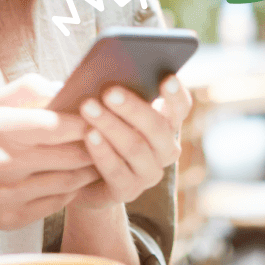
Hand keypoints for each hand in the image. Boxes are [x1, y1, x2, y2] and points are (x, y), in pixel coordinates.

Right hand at [0, 75, 96, 231]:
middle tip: (108, 138)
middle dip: (94, 146)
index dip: (83, 122)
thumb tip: (62, 86)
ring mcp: (7, 193)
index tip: (98, 116)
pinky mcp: (12, 217)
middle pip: (69, 155)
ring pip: (68, 181)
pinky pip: (57, 203)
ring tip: (100, 157)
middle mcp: (2, 162)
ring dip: (89, 169)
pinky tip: (75, 179)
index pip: (54, 125)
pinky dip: (72, 190)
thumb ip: (25, 89)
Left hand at [71, 75, 193, 208]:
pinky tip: (89, 135)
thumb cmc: (99, 129)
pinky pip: (117, 171)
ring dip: (111, 125)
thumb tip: (105, 72)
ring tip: (88, 108)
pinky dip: (102, 151)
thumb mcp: (110, 110)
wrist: (83, 176)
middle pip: (157, 127)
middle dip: (132, 107)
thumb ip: (117, 95)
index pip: (181, 108)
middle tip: (109, 91)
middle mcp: (165, 150)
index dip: (176, 94)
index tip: (167, 77)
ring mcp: (149, 173)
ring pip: (135, 147)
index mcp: (166, 124)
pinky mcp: (128, 192)